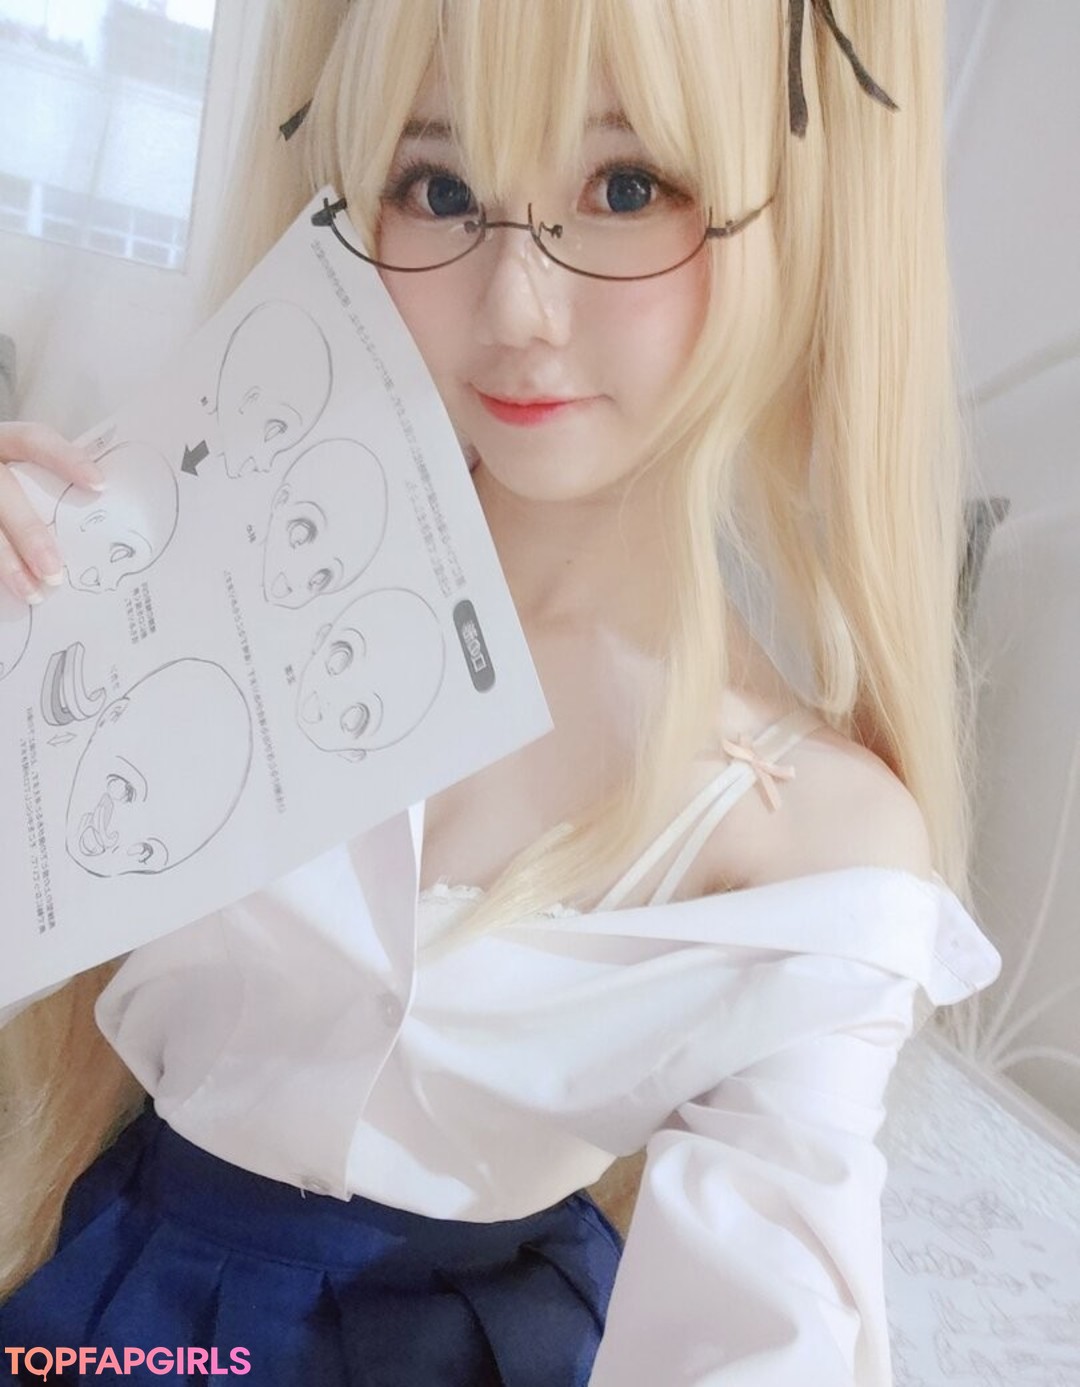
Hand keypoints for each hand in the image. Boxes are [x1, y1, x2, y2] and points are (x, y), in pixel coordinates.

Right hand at [0, 423, 105, 602]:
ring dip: (6, 562)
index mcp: (3, 441)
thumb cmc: (12, 483)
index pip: (33, 439)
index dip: (64, 459)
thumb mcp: (24, 471)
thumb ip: (47, 485)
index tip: (98, 484)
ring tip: (33, 593)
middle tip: (54, 571)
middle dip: (28, 532)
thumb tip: (98, 512)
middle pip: (3, 491)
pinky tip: (8, 592)